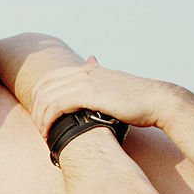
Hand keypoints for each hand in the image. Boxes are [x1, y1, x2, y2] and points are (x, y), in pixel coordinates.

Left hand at [31, 57, 166, 136]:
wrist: (158, 101)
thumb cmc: (136, 97)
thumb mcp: (113, 80)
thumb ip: (98, 72)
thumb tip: (92, 59)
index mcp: (86, 68)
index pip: (48, 79)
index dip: (37, 97)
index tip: (39, 115)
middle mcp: (83, 72)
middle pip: (42, 88)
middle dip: (35, 109)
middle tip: (39, 127)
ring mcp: (85, 81)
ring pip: (46, 98)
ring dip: (40, 118)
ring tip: (43, 134)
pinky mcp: (89, 94)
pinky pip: (56, 106)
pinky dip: (48, 121)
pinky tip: (49, 133)